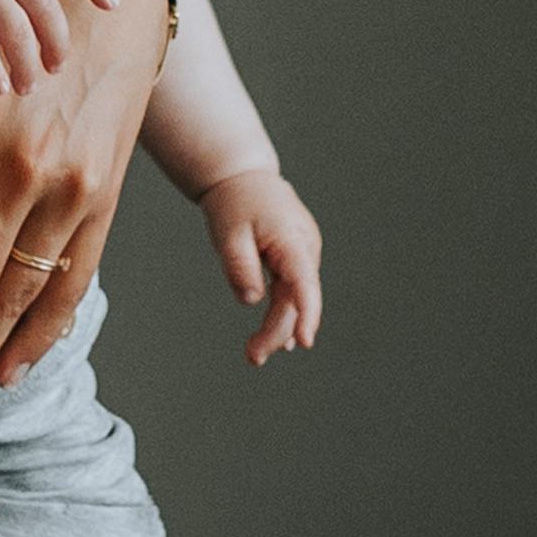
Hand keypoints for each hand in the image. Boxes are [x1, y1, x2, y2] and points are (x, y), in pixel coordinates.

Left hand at [202, 167, 326, 364]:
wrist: (243, 178)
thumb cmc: (235, 204)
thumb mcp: (229, 234)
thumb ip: (240, 267)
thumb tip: (251, 301)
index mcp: (292, 239)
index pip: (304, 282)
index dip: (307, 313)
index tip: (304, 341)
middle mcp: (305, 249)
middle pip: (296, 299)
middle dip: (277, 331)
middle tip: (252, 358)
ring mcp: (303, 253)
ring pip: (295, 298)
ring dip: (279, 327)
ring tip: (255, 354)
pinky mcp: (296, 258)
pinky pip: (293, 290)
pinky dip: (284, 312)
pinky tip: (281, 340)